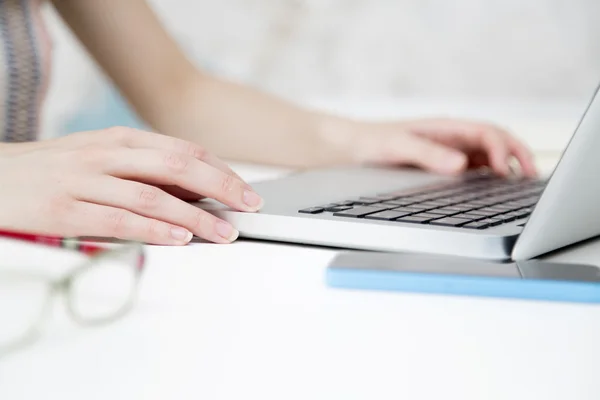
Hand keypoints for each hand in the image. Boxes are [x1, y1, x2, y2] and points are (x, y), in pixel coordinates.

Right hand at [0, 127, 263, 244]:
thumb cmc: (51, 171)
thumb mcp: (99, 158)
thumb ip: (141, 170)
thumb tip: (191, 189)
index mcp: (118, 140)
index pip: (182, 150)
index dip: (219, 170)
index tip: (245, 189)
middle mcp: (105, 155)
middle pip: (176, 166)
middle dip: (220, 187)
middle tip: (249, 205)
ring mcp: (84, 181)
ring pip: (152, 195)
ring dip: (195, 215)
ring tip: (224, 231)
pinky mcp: (64, 210)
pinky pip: (118, 220)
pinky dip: (153, 229)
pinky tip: (179, 238)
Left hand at [323, 118, 536, 176]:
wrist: (352, 149)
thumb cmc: (373, 143)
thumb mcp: (398, 147)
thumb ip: (428, 154)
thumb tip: (462, 165)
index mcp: (446, 127)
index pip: (486, 132)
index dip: (502, 149)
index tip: (505, 171)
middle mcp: (452, 137)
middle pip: (496, 140)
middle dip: (517, 154)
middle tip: (531, 175)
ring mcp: (450, 150)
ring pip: (489, 154)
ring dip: (508, 164)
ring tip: (522, 183)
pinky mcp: (444, 163)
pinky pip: (476, 167)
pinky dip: (492, 175)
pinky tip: (496, 188)